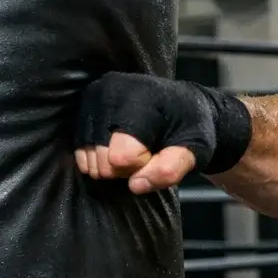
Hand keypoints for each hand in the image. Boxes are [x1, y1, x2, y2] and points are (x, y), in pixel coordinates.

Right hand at [75, 72, 251, 193]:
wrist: (184, 105)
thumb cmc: (191, 128)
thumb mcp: (196, 151)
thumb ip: (170, 169)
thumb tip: (135, 185)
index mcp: (139, 99)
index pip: (122, 157)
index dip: (143, 166)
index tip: (160, 152)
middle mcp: (109, 92)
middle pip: (103, 160)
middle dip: (127, 168)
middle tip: (148, 151)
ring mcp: (92, 98)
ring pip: (90, 158)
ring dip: (113, 164)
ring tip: (134, 147)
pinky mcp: (82, 107)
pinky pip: (81, 151)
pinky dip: (100, 158)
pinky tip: (118, 146)